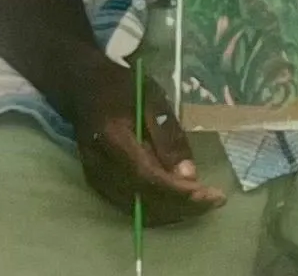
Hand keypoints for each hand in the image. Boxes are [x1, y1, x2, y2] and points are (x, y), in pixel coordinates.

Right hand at [72, 58, 225, 224]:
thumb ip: (169, 136)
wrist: (82, 87)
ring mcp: (96, 178)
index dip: (180, 193)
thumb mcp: (152, 97)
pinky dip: (157, 208)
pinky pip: (131, 205)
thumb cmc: (121, 86)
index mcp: (113, 139)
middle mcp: (100, 166)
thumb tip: (189, 176)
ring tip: (202, 202)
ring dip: (172, 211)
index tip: (212, 196)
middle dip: (183, 207)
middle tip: (215, 200)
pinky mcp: (98, 184)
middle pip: (145, 201)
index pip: (149, 178)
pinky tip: (178, 200)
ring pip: (138, 209)